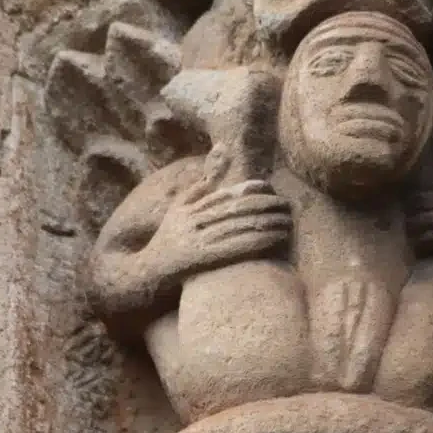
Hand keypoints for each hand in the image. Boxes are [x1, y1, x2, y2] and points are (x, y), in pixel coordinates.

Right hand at [145, 155, 291, 276]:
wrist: (144, 272)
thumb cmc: (165, 240)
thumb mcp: (176, 210)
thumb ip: (195, 189)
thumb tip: (215, 159)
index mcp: (189, 208)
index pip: (225, 194)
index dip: (250, 191)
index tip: (270, 188)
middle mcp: (194, 220)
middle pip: (236, 208)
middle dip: (265, 206)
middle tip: (288, 206)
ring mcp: (197, 238)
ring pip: (238, 225)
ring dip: (267, 223)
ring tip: (288, 221)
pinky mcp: (201, 258)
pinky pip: (235, 246)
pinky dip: (258, 241)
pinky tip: (275, 239)